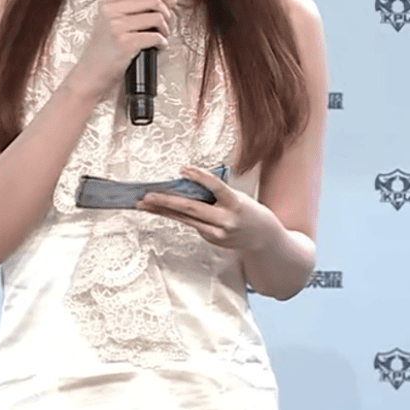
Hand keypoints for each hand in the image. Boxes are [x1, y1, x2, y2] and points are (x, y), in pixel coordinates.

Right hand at [69, 0, 176, 98]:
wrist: (89, 74)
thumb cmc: (104, 50)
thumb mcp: (116, 23)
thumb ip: (141, 8)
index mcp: (108, 1)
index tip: (167, 5)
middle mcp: (111, 10)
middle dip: (167, 13)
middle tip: (166, 24)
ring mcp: (117, 26)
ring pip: (158, 17)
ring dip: (166, 29)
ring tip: (161, 36)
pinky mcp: (125, 43)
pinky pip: (156, 37)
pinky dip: (162, 43)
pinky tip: (158, 47)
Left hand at [137, 167, 277, 251]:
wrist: (263, 237)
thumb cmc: (250, 212)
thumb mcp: (238, 197)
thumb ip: (217, 194)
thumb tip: (189, 186)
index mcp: (235, 204)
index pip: (216, 187)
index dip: (199, 177)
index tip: (183, 169)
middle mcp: (225, 220)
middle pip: (191, 209)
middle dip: (166, 201)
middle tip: (147, 196)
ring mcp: (217, 233)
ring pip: (185, 219)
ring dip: (163, 210)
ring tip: (146, 204)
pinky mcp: (211, 239)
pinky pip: (193, 224)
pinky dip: (180, 216)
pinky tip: (167, 210)